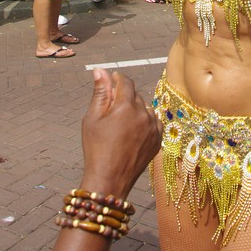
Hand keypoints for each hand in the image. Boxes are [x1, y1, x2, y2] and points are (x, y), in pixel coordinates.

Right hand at [81, 70, 162, 198]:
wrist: (109, 179)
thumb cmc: (96, 148)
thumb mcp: (92, 119)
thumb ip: (99, 93)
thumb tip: (100, 70)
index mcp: (126, 107)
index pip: (125, 82)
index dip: (117, 79)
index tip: (110, 80)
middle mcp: (144, 115)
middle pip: (135, 95)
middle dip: (123, 96)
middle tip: (110, 108)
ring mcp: (153, 128)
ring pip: (146, 108)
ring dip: (135, 109)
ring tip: (120, 123)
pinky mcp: (158, 140)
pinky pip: (154, 122)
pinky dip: (145, 121)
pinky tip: (133, 130)